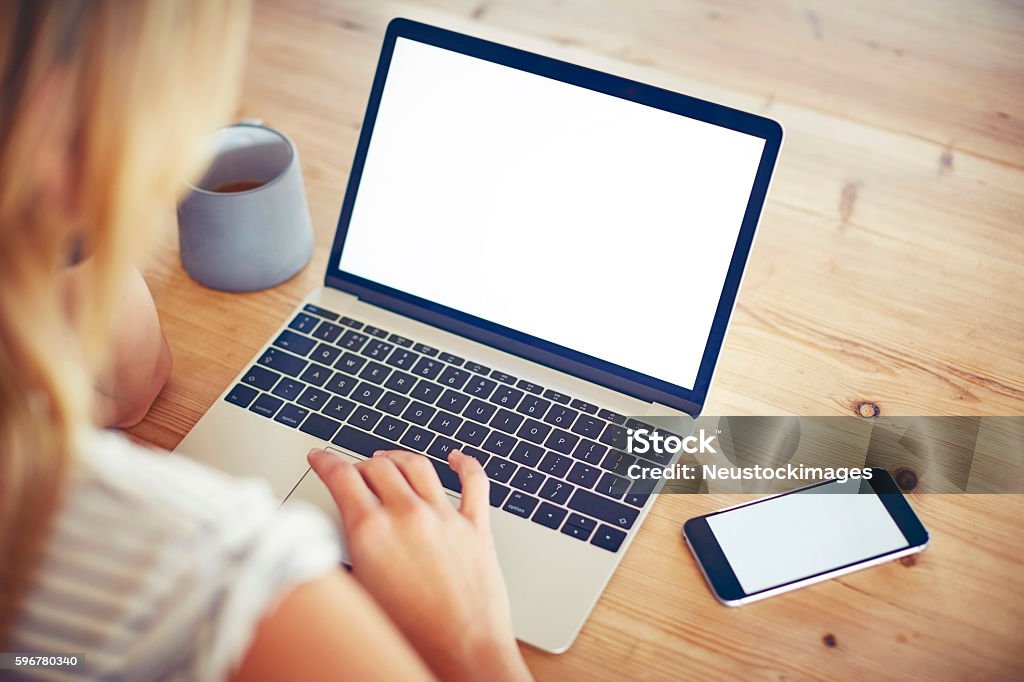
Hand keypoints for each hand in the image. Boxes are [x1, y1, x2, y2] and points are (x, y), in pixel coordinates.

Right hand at [308, 448, 530, 681]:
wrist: (462, 655)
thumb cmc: (409, 638)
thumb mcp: (358, 594)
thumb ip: (346, 554)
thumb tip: (332, 537)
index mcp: (371, 532)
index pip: (342, 477)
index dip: (326, 461)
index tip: (321, 456)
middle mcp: (408, 516)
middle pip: (378, 466)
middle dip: (361, 464)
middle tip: (355, 470)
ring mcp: (445, 518)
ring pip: (419, 465)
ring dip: (400, 458)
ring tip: (391, 460)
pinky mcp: (477, 527)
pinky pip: (474, 481)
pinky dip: (464, 463)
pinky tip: (455, 459)